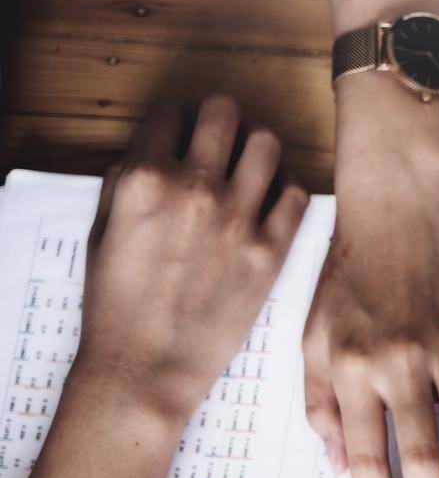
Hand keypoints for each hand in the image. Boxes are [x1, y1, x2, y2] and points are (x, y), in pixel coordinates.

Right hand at [76, 95, 306, 424]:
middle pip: (224, 111)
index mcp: (143, 178)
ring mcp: (238, 218)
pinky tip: (271, 203)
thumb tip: (153, 151)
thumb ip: (127, 181)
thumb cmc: (118, 303)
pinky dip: (285, 189)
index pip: (169, 111)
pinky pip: (296, 192)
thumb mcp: (102, 230)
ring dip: (257, 148)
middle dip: (220, 119)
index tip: (181, 134)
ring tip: (249, 168)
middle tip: (220, 140)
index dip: (175, 120)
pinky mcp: (271, 250)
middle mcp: (192, 188)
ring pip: (268, 142)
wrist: (147, 366)